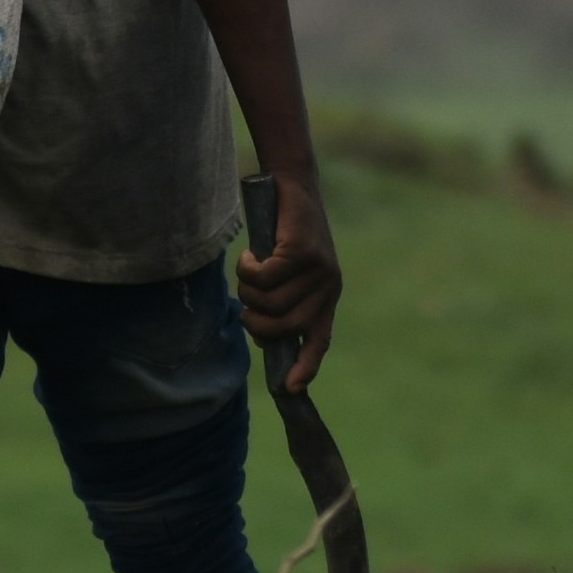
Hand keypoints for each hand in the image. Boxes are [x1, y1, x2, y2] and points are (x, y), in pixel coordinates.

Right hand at [237, 171, 340, 394]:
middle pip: (285, 326)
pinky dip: (248, 270)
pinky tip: (249, 255)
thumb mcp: (289, 270)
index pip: (320, 339)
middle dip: (256, 323)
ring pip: (270, 302)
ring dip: (247, 292)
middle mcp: (328, 286)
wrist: (292, 184)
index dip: (305, 366)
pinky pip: (263, 277)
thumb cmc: (283, 231)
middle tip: (244, 306)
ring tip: (247, 272)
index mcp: (327, 296)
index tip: (289, 389)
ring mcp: (317, 269)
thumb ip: (282, 300)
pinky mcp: (301, 251)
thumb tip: (265, 337)